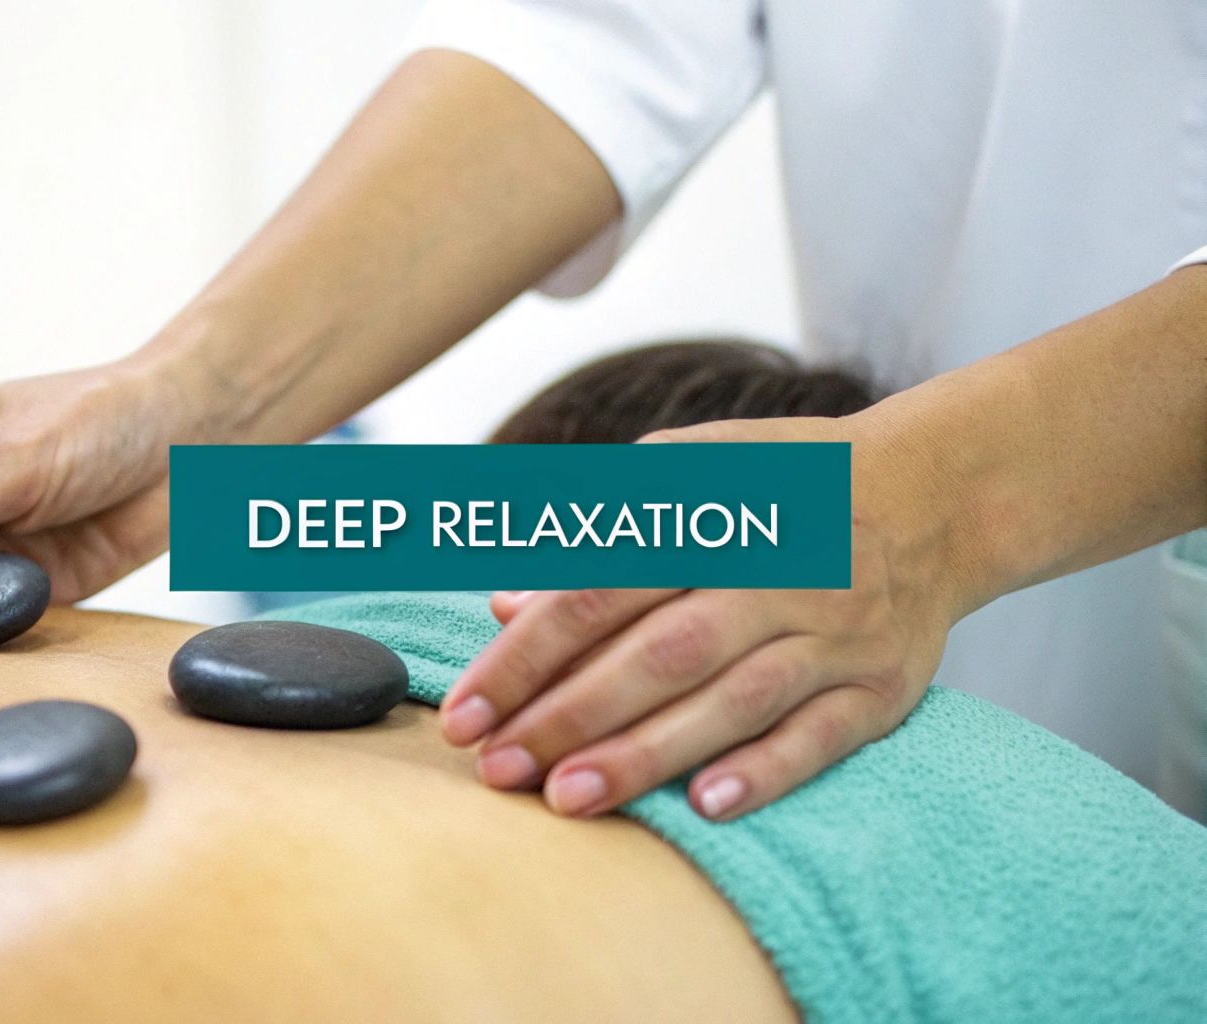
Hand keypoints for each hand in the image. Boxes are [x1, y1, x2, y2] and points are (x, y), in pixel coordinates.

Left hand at [438, 415, 968, 820]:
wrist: (935, 495)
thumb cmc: (778, 488)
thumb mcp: (689, 474)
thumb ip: (594, 536)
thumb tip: (507, 605)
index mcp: (713, 514)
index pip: (600, 590)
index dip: (527, 655)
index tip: (466, 711)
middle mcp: (776, 572)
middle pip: (661, 652)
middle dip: (570, 715)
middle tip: (497, 769)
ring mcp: (835, 630)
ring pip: (734, 700)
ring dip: (648, 754)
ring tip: (569, 800)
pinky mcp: (883, 684)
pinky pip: (823, 735)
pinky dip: (766, 771)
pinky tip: (704, 807)